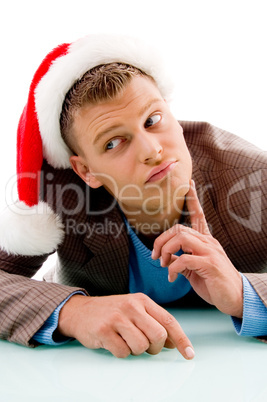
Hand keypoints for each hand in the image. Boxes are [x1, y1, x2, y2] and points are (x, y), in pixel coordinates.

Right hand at [58, 293, 194, 358]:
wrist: (80, 311)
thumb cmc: (111, 312)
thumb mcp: (134, 310)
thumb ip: (154, 322)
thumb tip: (173, 343)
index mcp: (142, 300)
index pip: (169, 321)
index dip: (181, 339)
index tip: (189, 354)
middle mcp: (131, 306)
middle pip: (158, 336)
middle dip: (155, 348)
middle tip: (145, 346)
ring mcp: (117, 318)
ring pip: (141, 347)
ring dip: (136, 351)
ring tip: (126, 341)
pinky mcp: (104, 330)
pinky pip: (123, 353)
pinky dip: (121, 353)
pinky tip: (114, 342)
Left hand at [152, 180, 242, 317]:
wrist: (235, 298)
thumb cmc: (214, 282)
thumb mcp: (195, 269)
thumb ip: (182, 259)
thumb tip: (166, 258)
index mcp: (206, 241)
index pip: (198, 215)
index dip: (193, 199)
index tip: (189, 183)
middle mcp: (208, 242)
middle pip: (179, 228)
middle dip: (161, 240)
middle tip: (155, 256)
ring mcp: (210, 252)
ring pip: (181, 238)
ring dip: (166, 250)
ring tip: (163, 264)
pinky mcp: (210, 265)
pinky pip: (184, 259)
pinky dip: (172, 268)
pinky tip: (171, 277)